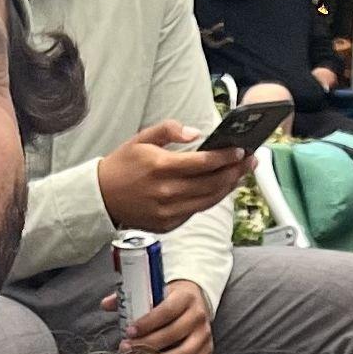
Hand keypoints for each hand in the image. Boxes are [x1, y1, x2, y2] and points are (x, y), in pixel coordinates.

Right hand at [95, 118, 255, 231]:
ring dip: (229, 187)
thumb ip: (169, 129)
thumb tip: (196, 133)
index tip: (240, 151)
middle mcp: (168, 192)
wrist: (101, 197)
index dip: (225, 157)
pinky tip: (222, 188)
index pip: (203, 163)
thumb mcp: (142, 138)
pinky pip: (197, 211)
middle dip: (235, 171)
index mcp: (162, 167)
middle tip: (250, 161)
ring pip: (209, 200)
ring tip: (241, 174)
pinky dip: (212, 199)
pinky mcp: (168, 224)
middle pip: (212, 183)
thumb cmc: (123, 165)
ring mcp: (169, 211)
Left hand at [124, 280, 216, 353]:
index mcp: (185, 296)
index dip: (147, 323)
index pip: (166, 311)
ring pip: (183, 353)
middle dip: (147, 344)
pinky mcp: (207, 349)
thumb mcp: (154, 291)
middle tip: (125, 349)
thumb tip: (105, 304)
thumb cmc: (169, 298)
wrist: (196, 301)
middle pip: (173, 334)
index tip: (128, 332)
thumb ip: (130, 297)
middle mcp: (198, 315)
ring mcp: (204, 334)